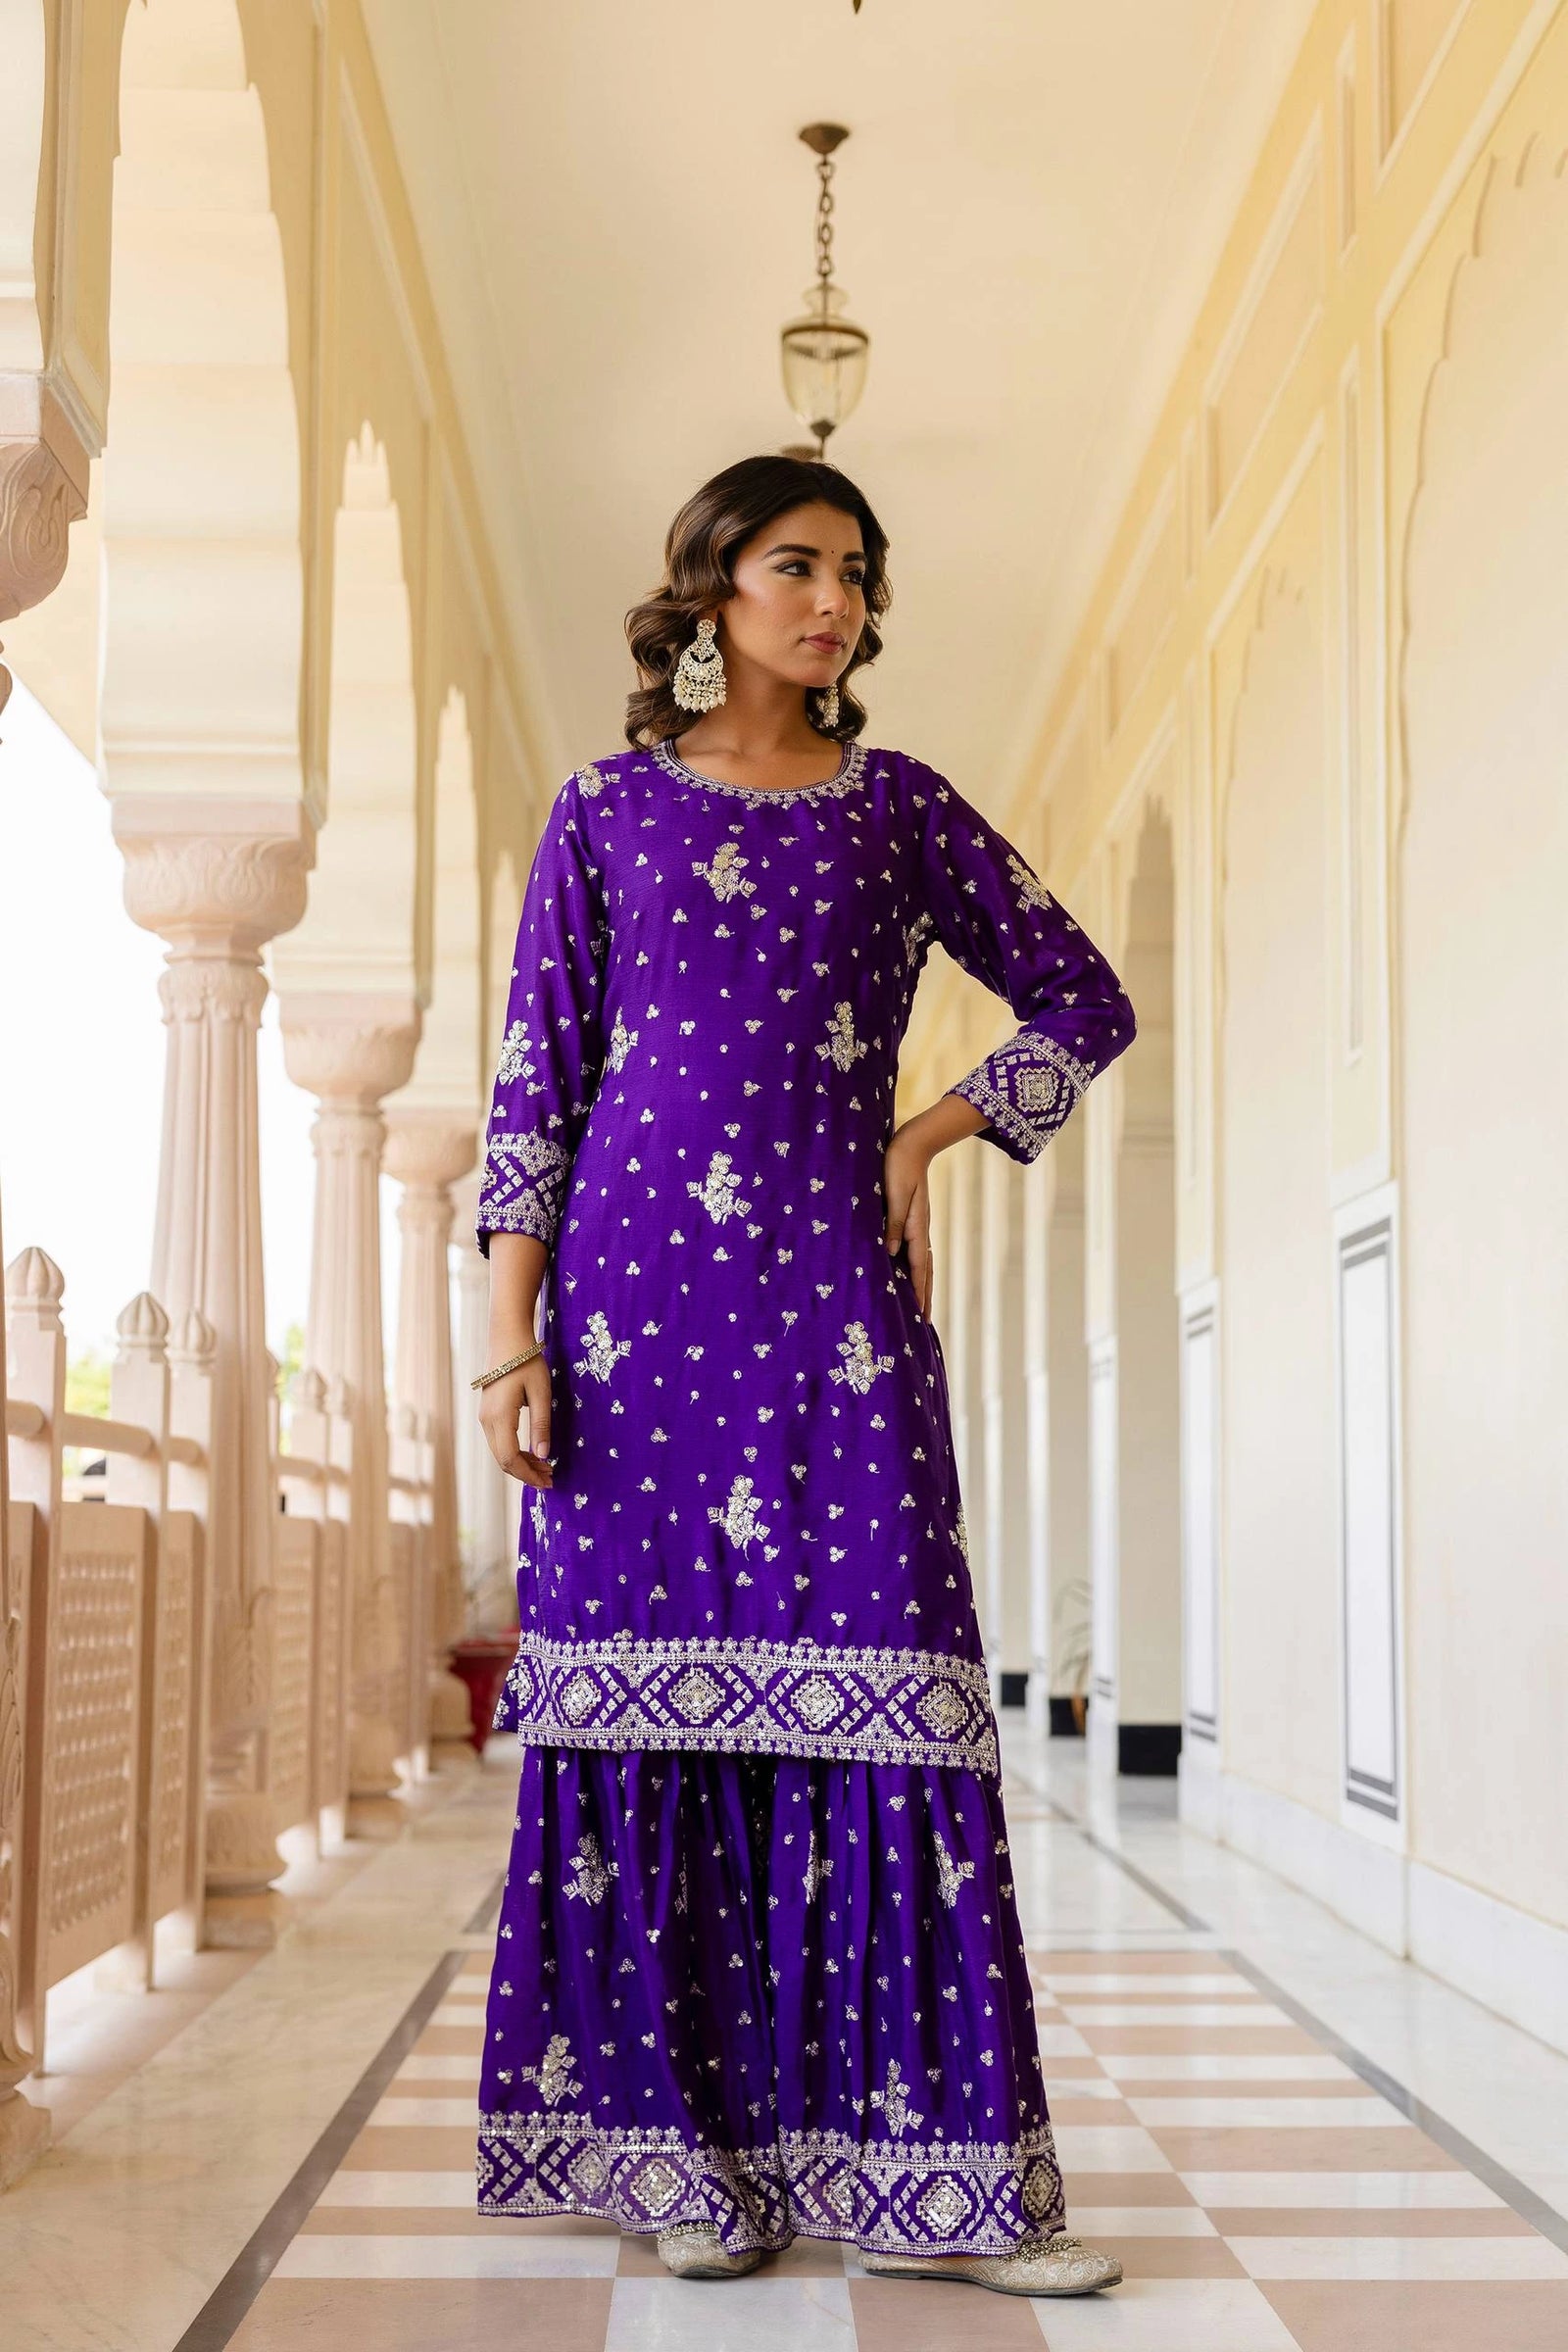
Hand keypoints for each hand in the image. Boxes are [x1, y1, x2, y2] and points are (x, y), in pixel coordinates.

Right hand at [478, 1351, 554, 1486]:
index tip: (548, 1481)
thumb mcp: (541, 1393)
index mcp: (499, 1417)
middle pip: (503, 1460)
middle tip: (550, 1477)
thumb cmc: (527, 1362)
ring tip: (545, 1467)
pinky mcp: (488, 1413)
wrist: (507, 1337)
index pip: (510, 1459)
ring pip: (500, 1452)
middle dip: (526, 1473)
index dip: (528, 1475)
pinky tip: (532, 1452)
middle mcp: (486, 1421)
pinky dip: (515, 1452)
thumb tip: (543, 1455)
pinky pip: (499, 1441)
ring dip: (521, 1463)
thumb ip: (541, 1425)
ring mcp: (484, 1417)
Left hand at [883, 1120, 935, 1320]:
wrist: (911, 1145)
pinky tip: (910, 1273)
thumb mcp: (894, 1195)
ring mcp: (919, 1225)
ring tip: (923, 1305)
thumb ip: (893, 1224)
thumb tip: (890, 1253)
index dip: (918, 1292)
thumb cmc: (898, 1167)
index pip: (919, 1267)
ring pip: (924, 1262)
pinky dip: (917, 1268)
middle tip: (927, 1323)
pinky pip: (917, 1251)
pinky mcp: (913, 1219)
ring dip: (924, 1285)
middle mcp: (921, 1230)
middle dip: (926, 1296)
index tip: (920, 1316)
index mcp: (917, 1227)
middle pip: (926, 1271)